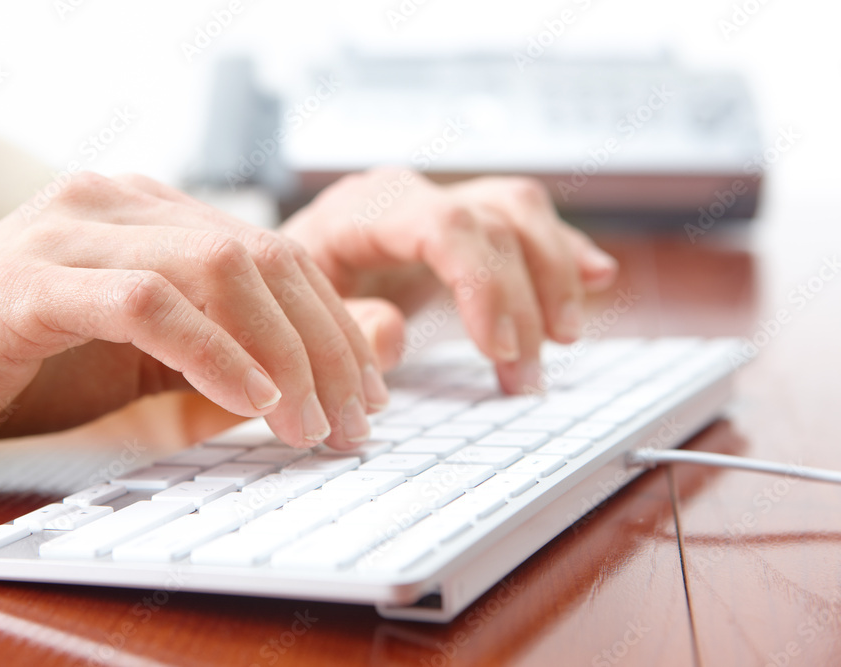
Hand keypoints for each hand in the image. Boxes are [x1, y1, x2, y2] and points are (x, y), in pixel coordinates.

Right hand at [0, 173, 386, 458]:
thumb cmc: (21, 371)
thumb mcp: (152, 369)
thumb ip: (242, 360)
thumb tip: (364, 348)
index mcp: (151, 216)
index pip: (277, 256)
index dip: (335, 324)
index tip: (370, 392)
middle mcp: (118, 205)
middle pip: (263, 259)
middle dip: (326, 344)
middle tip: (357, 418)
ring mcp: (73, 234)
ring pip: (218, 270)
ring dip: (283, 354)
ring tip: (315, 423)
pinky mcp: (31, 281)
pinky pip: (148, 304)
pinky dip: (212, 353)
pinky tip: (254, 402)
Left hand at [281, 169, 618, 390]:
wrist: (278, 279)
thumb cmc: (285, 301)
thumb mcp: (297, 320)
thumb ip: (342, 328)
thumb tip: (392, 333)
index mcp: (363, 210)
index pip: (444, 226)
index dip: (485, 285)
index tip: (500, 349)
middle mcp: (408, 195)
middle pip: (494, 222)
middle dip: (524, 302)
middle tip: (527, 375)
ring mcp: (436, 204)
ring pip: (520, 212)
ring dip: (555, 276)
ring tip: (564, 339)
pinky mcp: (461, 223)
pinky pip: (525, 222)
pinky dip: (562, 253)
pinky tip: (596, 276)